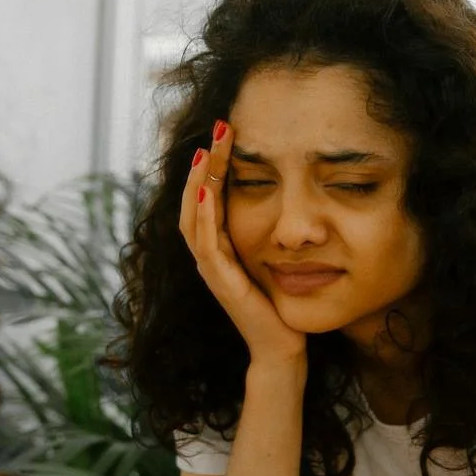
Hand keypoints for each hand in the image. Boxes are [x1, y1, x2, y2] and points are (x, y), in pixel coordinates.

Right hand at [179, 120, 306, 362]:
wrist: (282, 348)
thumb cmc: (280, 305)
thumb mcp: (272, 257)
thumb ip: (266, 230)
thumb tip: (282, 189)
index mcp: (219, 245)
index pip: (207, 196)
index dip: (213, 163)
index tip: (228, 130)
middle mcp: (209, 254)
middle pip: (194, 200)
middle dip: (204, 162)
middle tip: (218, 127)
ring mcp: (212, 270)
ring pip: (194, 218)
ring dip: (198, 183)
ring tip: (205, 151)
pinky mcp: (222, 284)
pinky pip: (207, 246)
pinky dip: (203, 218)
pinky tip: (207, 194)